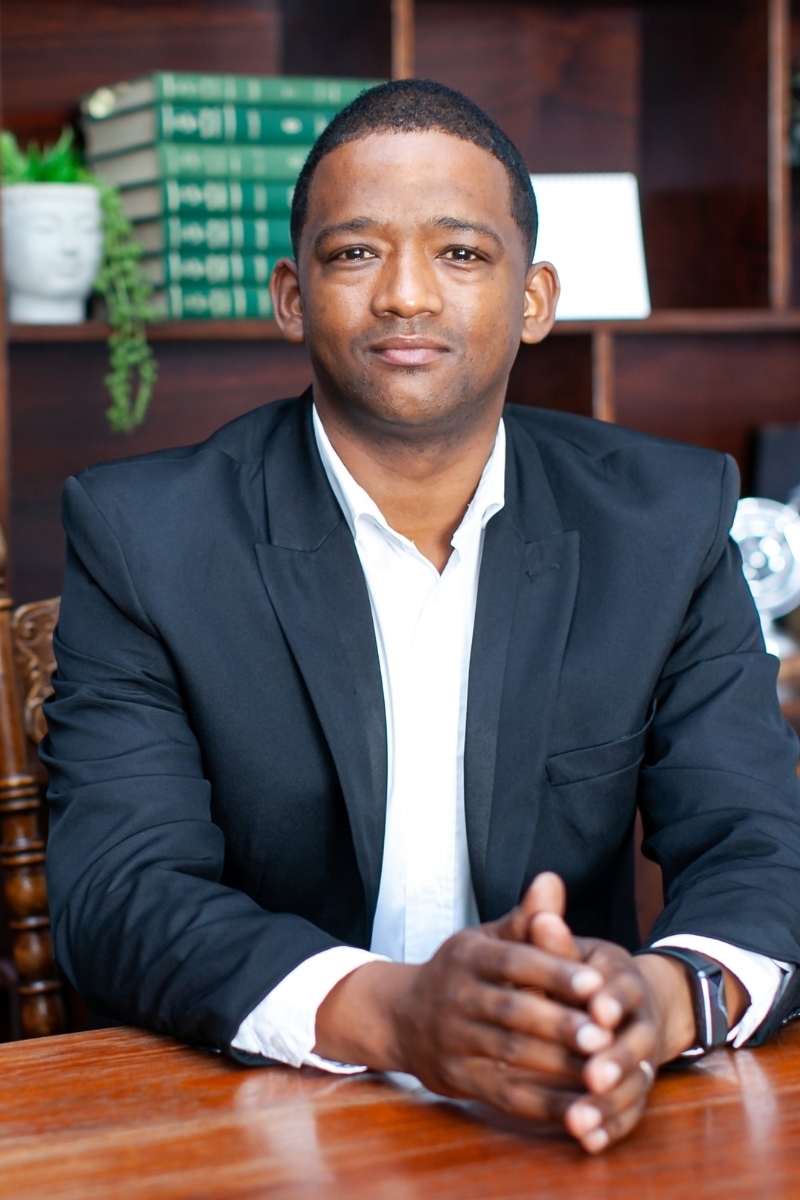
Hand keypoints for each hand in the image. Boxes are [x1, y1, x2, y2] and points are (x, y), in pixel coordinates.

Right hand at [314, 874, 615, 1124]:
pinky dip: (543, 1106)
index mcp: (468, 956)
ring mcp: (454, 1040)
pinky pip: (503, 1095)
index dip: (554, 972)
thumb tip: (552, 881)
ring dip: (556, 1066)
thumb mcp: (488, 939)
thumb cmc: (463, 972)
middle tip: (605, 1035)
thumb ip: (527, 919)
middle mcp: (456, 996)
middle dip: (559, 1024)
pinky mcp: (459, 1078)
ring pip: (509, 1054)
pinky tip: (580, 1110)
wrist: (402, 1017)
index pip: (514, 961)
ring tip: (600, 1071)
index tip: (595, 983)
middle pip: (512, 1011)